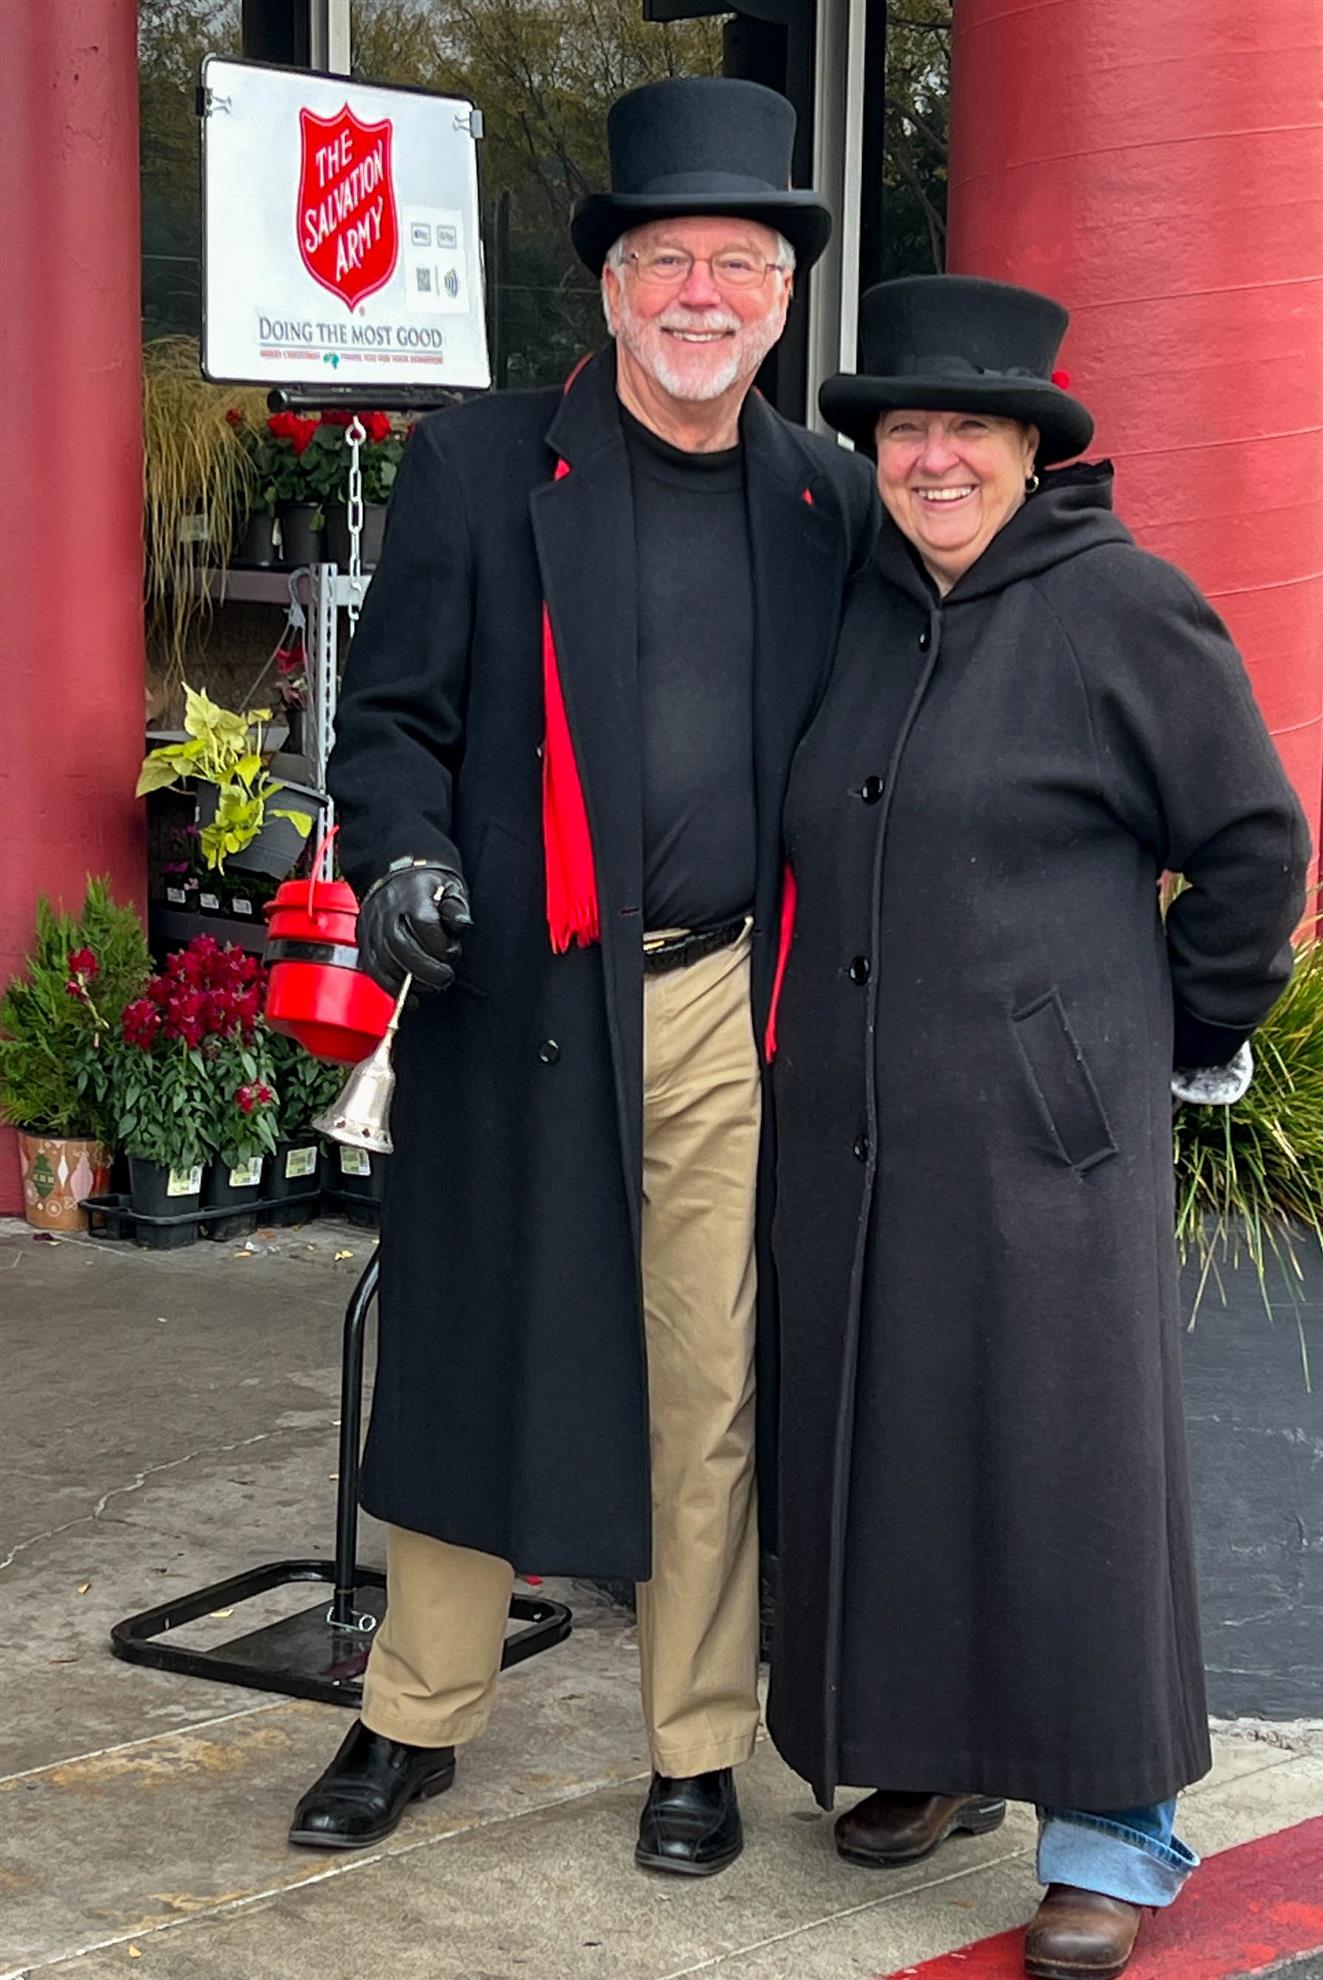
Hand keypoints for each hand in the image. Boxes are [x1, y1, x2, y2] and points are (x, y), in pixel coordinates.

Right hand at [355, 864, 472, 993]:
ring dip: (410, 981)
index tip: (451, 953)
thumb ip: (457, 908)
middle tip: (444, 978)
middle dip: (426, 970)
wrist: (396, 876)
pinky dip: (391, 988)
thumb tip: (461, 925)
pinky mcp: (364, 941)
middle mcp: (387, 912)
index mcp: (411, 895)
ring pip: (385, 962)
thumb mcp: (450, 888)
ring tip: (430, 985)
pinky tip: (409, 996)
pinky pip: (373, 970)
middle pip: (402, 947)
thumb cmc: (427, 887)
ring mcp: (372, 928)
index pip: (424, 923)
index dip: (440, 945)